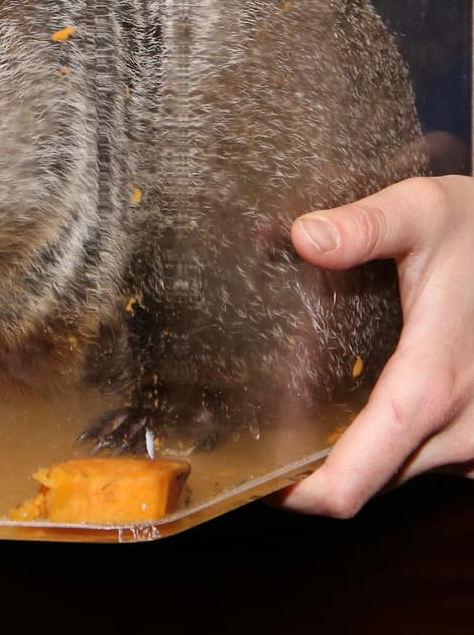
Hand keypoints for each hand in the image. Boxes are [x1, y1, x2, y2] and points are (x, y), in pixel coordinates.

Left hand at [279, 174, 473, 515]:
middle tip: (261, 434)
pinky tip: (354, 404)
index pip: (352, 482)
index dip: (298, 495)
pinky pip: (421, 457)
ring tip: (299, 415)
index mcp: (432, 388)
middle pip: (366, 483)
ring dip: (351, 454)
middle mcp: (462, 430)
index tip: (254, 480)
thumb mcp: (423, 211)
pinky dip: (385, 443)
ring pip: (395, 472)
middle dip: (313, 469)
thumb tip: (304, 236)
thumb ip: (364, 226)